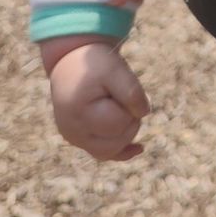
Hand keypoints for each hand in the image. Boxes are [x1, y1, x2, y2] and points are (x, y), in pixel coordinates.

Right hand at [49, 42, 152, 160]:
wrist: (72, 62)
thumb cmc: (94, 65)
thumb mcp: (115, 69)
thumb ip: (131, 91)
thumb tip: (144, 114)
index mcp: (79, 112)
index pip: (119, 124)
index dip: (130, 107)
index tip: (122, 88)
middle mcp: (72, 131)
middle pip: (116, 141)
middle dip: (129, 120)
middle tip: (121, 96)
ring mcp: (74, 138)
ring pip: (109, 151)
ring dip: (125, 131)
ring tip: (121, 107)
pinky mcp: (79, 140)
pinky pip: (103, 154)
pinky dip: (121, 151)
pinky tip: (139, 148)